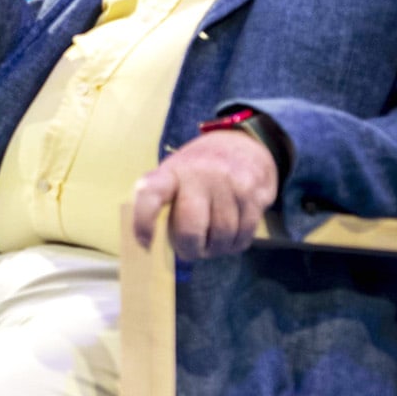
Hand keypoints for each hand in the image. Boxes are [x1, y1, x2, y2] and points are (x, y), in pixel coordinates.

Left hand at [130, 131, 278, 259]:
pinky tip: (230, 239)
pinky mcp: (253, 193)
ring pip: (221, 236)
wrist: (241, 144)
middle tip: (190, 251)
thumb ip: (165, 204)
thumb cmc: (198, 170)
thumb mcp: (174, 175)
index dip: (143, 222)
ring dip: (215, 249)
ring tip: (212, 244)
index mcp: (171, 173)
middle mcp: (200, 175)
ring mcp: (229, 184)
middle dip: (189, 250)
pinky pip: (243, 234)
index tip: (145, 243)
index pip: (150, 195)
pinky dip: (235, 244)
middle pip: (190, 230)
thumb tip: (157, 247)